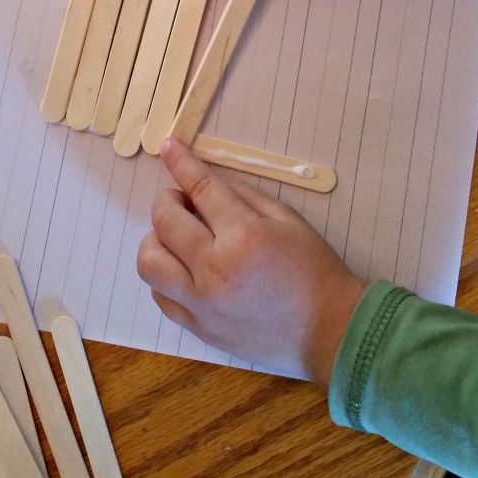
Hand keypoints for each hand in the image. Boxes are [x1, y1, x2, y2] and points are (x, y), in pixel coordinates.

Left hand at [137, 140, 364, 385]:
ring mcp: (202, 304)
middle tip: (182, 201)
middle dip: (167, 200)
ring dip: (156, 240)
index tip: (168, 147)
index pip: (199, 188)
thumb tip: (206, 183)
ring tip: (177, 239)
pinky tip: (183, 270)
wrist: (329, 330)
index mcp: (244, 236)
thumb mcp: (288, 219)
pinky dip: (164, 276)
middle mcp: (215, 269)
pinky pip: (160, 297)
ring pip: (149, 263)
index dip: (180, 163)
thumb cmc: (314, 269)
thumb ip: (245, 196)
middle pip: (164, 221)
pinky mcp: (199, 328)